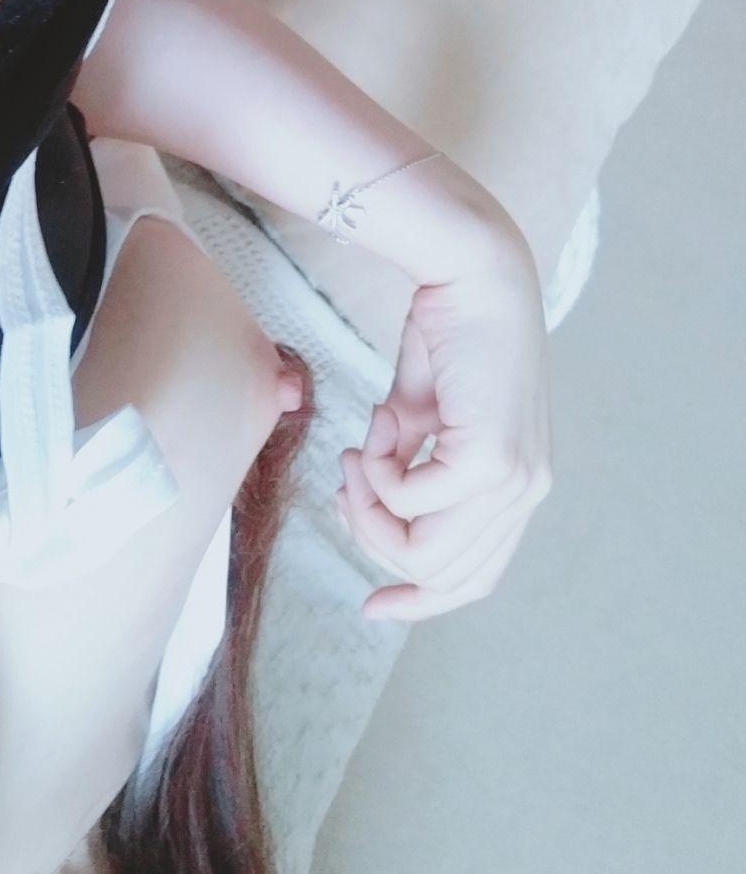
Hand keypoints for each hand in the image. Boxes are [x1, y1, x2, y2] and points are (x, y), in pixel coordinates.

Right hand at [336, 234, 552, 621]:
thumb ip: (408, 460)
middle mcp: (526, 490)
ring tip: (357, 452)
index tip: (372, 604)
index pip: (476, 575)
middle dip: (375, 541)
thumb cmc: (450, 325)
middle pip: (443, 574)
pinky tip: (375, 426)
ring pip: (425, 552)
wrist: (472, 269)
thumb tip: (370, 499)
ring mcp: (513, 479)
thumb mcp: (422, 409)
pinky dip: (378, 476)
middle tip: (346, 483)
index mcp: (518, 483)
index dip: (421, 599)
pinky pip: (411, 505)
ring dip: (370, 508)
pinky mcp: (489, 460)